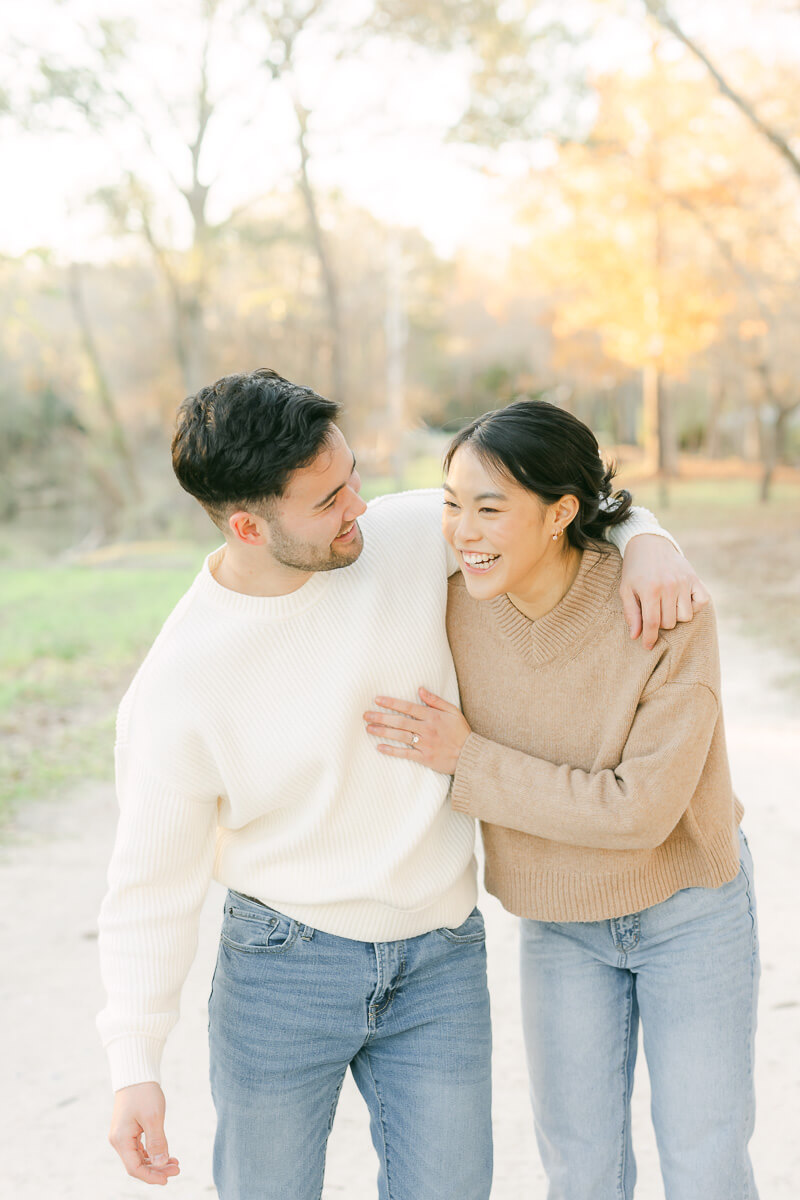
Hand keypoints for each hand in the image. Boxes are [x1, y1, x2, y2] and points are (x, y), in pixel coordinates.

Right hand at [109, 1082, 179, 1185]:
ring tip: (174, 1162)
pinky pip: (139, 1148)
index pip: (135, 1168)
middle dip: (157, 1169)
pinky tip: (165, 1153)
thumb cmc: (144, 1092)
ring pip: (139, 1157)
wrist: (136, 1073)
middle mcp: (119, 1140)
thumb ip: (157, 1142)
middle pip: (137, 1164)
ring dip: (155, 1162)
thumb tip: (161, 1163)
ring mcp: (122, 1135)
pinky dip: (151, 1153)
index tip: (168, 1179)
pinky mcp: (128, 1130)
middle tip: (177, 1168)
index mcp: (121, 1140)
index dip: (151, 1177)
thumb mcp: (153, 1117)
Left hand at [364, 688, 471, 774]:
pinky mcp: (424, 757)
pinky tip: (380, 747)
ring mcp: (425, 744)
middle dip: (381, 717)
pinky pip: (405, 753)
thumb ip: (436, 700)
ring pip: (399, 736)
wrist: (470, 755)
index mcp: (432, 716)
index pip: (407, 707)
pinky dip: (392, 751)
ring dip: (382, 731)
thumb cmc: (461, 732)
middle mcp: (426, 729)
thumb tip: (420, 689)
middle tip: (365, 715)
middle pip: (399, 721)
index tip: (377, 700)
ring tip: (368, 728)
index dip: (391, 703)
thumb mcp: (453, 711)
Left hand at [620, 534, 709, 651]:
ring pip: (685, 616)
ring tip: (666, 605)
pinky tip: (681, 601)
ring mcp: (684, 582)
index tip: (647, 646)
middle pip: (669, 622)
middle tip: (653, 610)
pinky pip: (701, 603)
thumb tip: (636, 637)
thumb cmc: (635, 570)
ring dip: (675, 616)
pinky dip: (693, 607)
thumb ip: (631, 614)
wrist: (649, 544)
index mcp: (650, 589)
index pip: (652, 623)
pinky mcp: (695, 578)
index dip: (650, 638)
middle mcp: (669, 586)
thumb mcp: (626, 590)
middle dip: (660, 622)